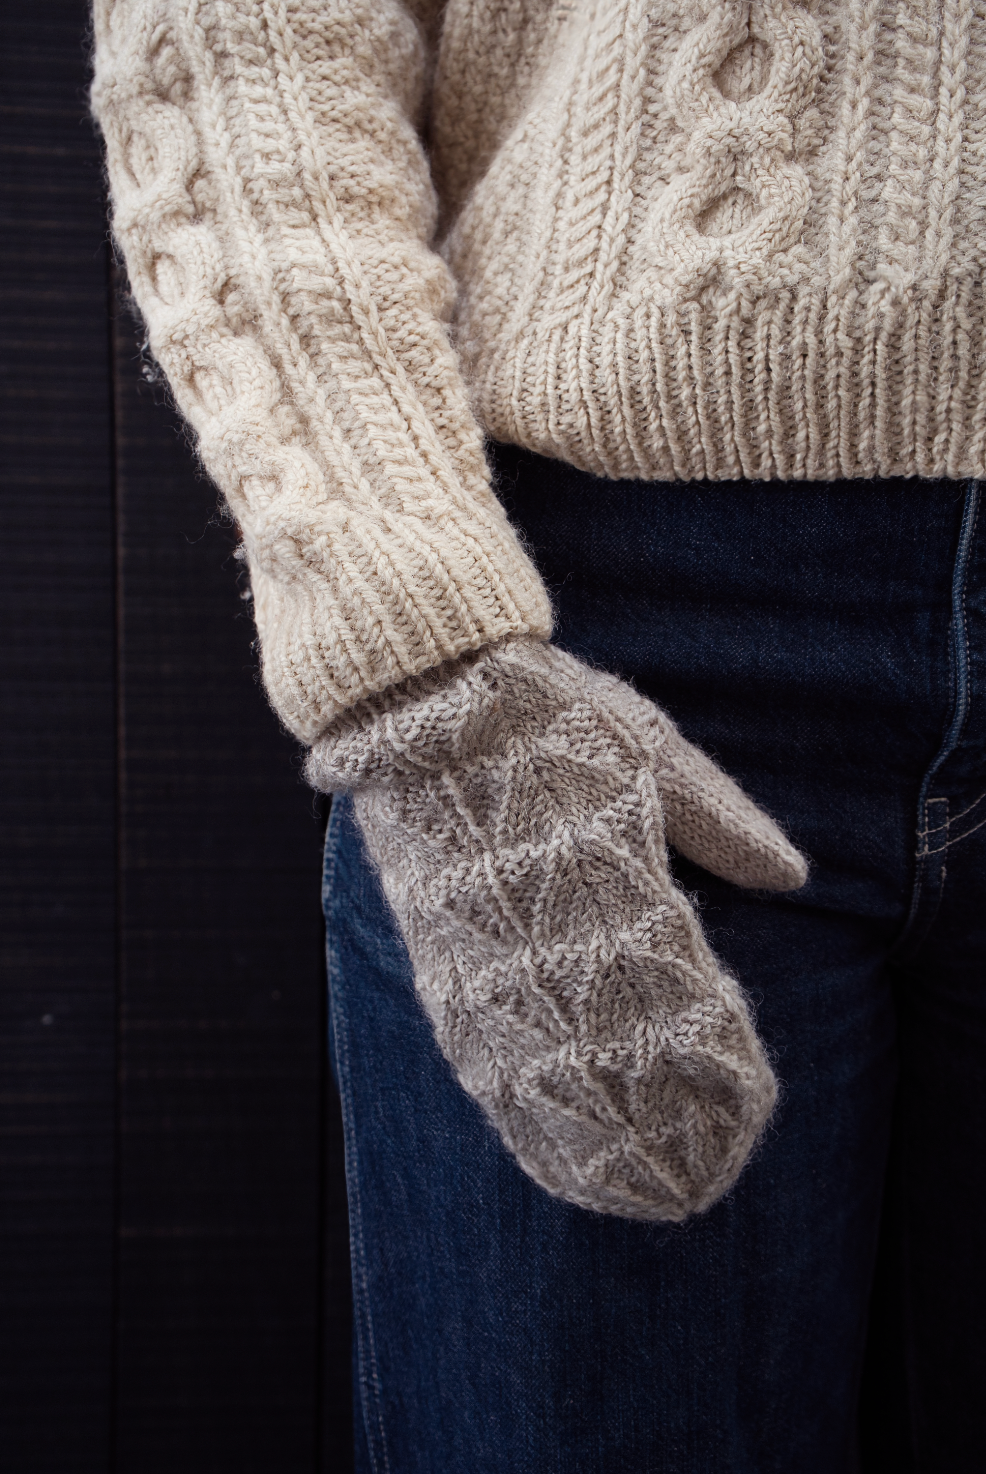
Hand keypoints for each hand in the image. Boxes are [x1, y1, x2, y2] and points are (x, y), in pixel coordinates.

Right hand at [307, 639, 805, 1220]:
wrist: (418, 690)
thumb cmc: (541, 712)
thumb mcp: (645, 747)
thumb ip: (718, 817)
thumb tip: (793, 876)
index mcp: (598, 871)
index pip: (663, 988)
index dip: (700, 1053)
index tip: (738, 1101)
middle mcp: (536, 922)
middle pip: (598, 1045)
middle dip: (646, 1115)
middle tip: (689, 1176)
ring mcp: (476, 942)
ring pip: (530, 1059)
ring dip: (575, 1128)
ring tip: (617, 1186)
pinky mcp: (434, 946)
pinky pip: (470, 1038)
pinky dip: (506, 1095)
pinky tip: (530, 1127)